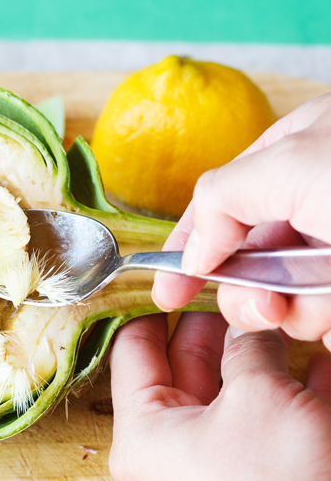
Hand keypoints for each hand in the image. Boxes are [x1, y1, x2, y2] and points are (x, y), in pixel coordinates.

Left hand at [109, 312, 330, 480]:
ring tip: (276, 318)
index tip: (182, 279)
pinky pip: (258, 424)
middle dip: (214, 330)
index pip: (134, 349)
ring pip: (227, 394)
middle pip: (183, 368)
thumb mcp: (260, 398)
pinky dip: (283, 393)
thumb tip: (249, 322)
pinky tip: (314, 359)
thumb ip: (248, 348)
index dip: (157, 307)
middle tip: (238, 294)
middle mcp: (167, 450)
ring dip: (254, 358)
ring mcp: (209, 468)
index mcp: (144, 430)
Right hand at [152, 93, 330, 348]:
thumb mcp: (290, 162)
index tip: (166, 295)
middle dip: (248, 294)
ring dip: (294, 313)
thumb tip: (196, 254)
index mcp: (291, 156)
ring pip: (280, 299)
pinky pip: (317, 320)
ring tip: (329, 302)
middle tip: (272, 306)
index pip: (216, 205)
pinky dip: (325, 324)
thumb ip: (220, 198)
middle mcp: (309, 204)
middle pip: (242, 262)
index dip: (186, 251)